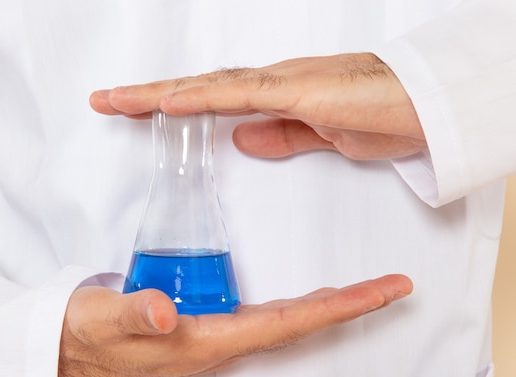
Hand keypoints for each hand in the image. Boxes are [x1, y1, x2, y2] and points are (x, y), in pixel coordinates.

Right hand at [58, 274, 411, 376]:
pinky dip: (293, 304)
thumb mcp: (103, 320)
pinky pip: (262, 316)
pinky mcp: (203, 324)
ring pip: (284, 321)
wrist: (65, 348)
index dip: (336, 307)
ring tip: (362, 291)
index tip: (379, 292)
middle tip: (390, 287)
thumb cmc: (86, 335)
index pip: (286, 324)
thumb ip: (136, 315)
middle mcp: (219, 341)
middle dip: (347, 305)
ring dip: (325, 305)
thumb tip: (167, 311)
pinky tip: (302, 298)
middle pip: (298, 323)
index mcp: (207, 341)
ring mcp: (214, 333)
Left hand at [90, 53, 426, 159]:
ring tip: (117, 99)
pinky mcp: (300, 92)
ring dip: (161, 92)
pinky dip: (203, 96)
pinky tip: (171, 99)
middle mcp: (269, 83)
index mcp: (271, 96)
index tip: (131, 110)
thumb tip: (239, 140)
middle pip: (197, 87)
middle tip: (104, 99)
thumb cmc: (378, 114)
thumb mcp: (319, 135)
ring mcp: (282, 83)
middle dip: (147, 95)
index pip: (207, 98)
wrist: (425, 107)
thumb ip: (280, 135)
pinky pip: (242, 94)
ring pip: (209, 86)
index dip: (167, 103)